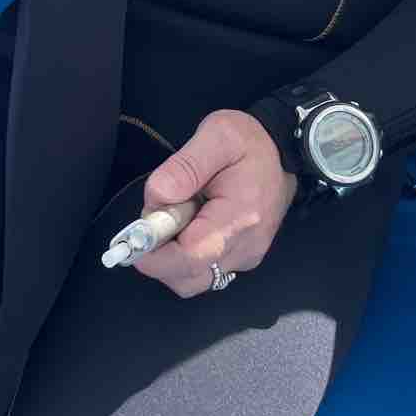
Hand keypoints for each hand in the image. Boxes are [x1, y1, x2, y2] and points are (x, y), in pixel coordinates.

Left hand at [131, 110, 297, 296]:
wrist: (283, 149)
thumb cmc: (248, 140)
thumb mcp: (216, 135)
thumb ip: (184, 167)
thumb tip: (156, 198)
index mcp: (239, 218)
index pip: (190, 258)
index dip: (155, 256)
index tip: (133, 239)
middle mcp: (245, 248)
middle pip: (187, 278)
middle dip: (159, 257)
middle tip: (157, 216)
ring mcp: (245, 257)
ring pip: (194, 279)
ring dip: (170, 257)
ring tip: (174, 215)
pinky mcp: (242, 257)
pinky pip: (205, 271)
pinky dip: (185, 256)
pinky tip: (187, 224)